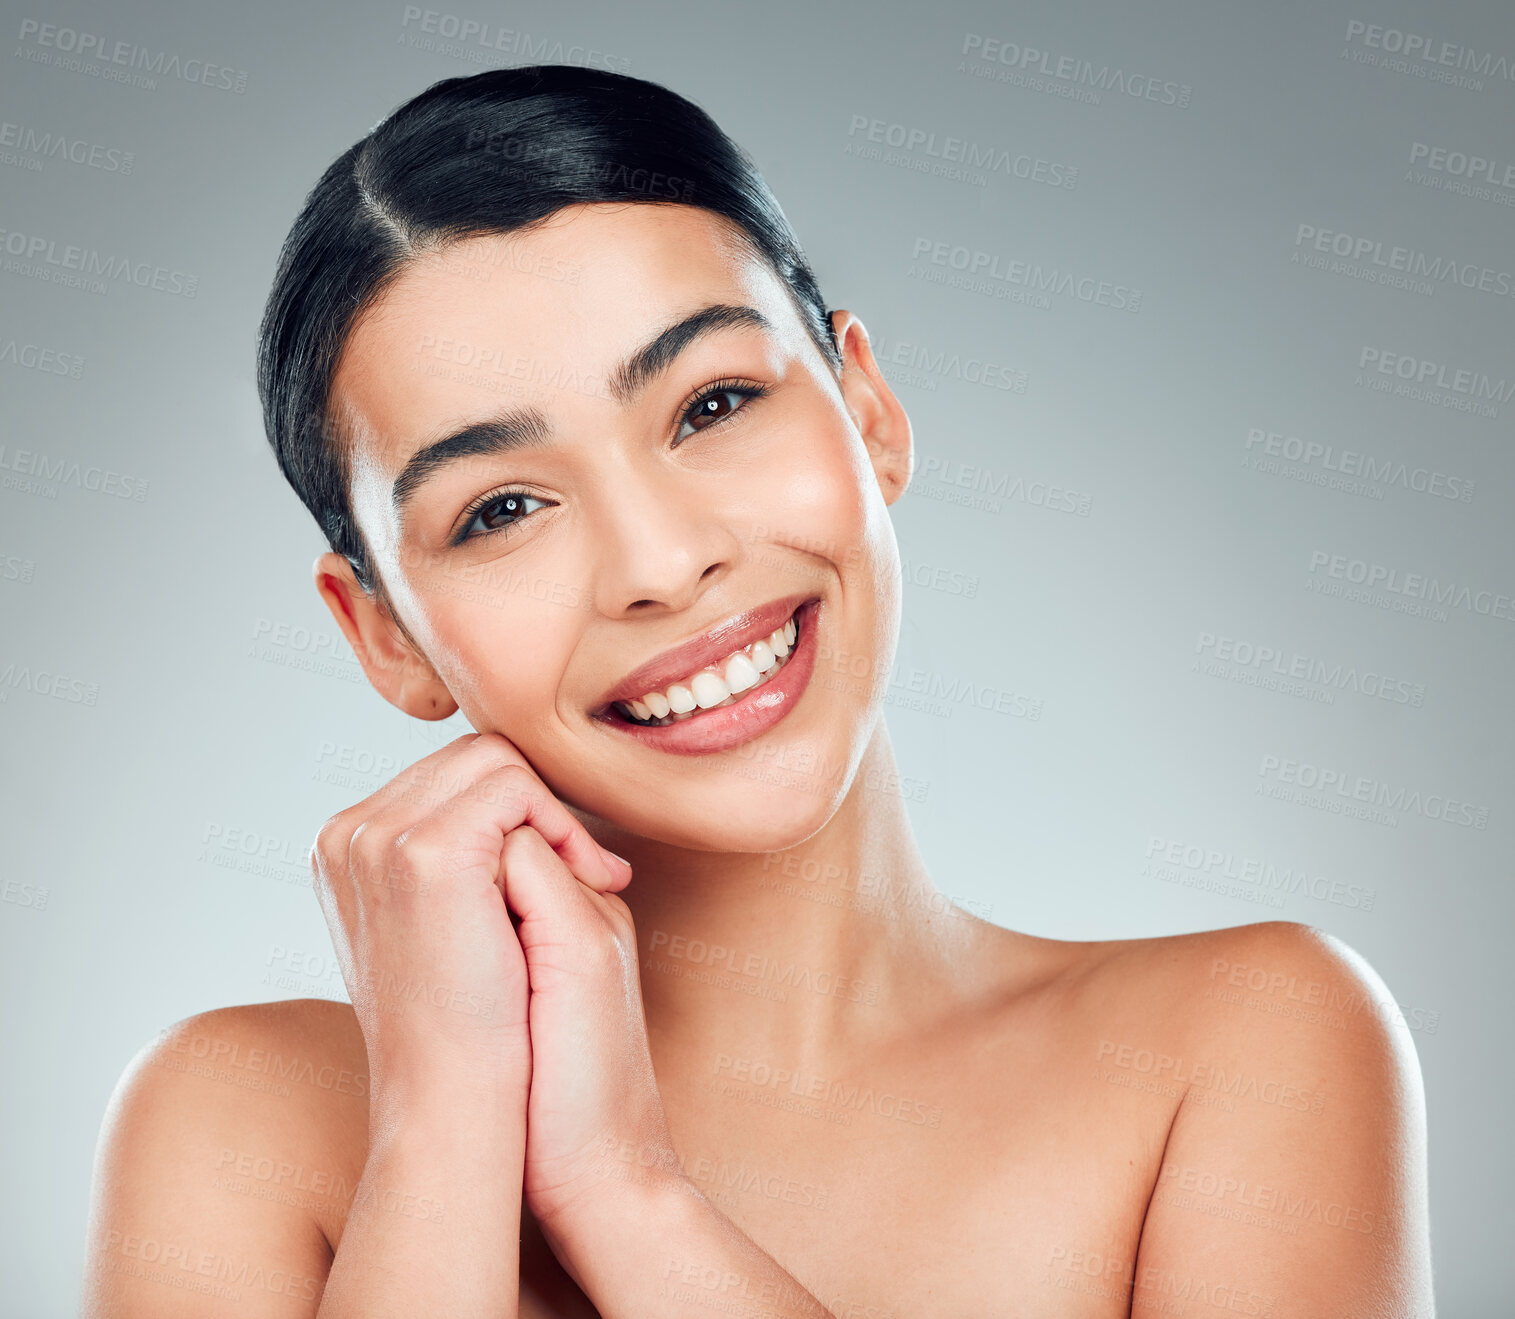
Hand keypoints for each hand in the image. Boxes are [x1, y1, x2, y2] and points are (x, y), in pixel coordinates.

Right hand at [309, 731, 632, 1111]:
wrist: (468, 1110)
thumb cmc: (473, 1030)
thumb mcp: (456, 923)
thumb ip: (461, 850)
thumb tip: (503, 795)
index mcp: (350, 852)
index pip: (448, 775)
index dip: (519, 809)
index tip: (568, 870)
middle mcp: (349, 837)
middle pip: (469, 757)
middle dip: (536, 803)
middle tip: (588, 872)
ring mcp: (377, 840)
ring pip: (491, 761)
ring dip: (551, 814)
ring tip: (587, 880)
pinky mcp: (422, 854)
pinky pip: (510, 784)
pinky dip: (557, 823)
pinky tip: (582, 881)